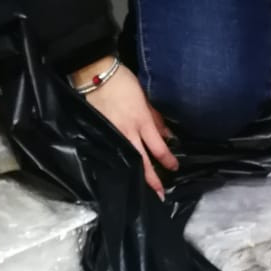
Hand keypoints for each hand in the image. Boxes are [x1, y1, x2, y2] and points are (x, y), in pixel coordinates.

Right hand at [72, 57, 178, 198]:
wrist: (96, 76)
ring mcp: (112, 134)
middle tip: (160, 194)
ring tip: (142, 190)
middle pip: (142, 161)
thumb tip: (168, 134)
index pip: (158, 147)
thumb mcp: (146, 98)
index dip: (167, 160)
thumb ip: (156, 118)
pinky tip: (121, 173)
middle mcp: (127, 131)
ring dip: (136, 175)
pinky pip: (112, 152)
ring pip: (126, 160)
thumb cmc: (123, 83)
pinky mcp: (100, 133)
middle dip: (152, 179)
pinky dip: (118, 163)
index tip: (173, 168)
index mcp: (141, 121)